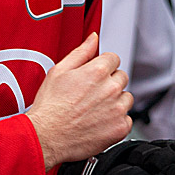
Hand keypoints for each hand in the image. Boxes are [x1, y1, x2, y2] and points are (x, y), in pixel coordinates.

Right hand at [26, 32, 132, 169]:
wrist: (47, 136)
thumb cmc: (50, 106)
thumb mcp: (59, 71)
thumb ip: (81, 52)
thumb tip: (93, 38)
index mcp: (97, 71)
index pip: (114, 58)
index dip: (103, 65)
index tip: (96, 74)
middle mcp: (111, 89)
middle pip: (122, 77)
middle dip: (109, 82)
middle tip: (92, 93)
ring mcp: (117, 109)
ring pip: (126, 98)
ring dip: (116, 100)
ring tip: (95, 108)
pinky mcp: (119, 128)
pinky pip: (127, 119)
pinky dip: (117, 120)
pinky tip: (100, 121)